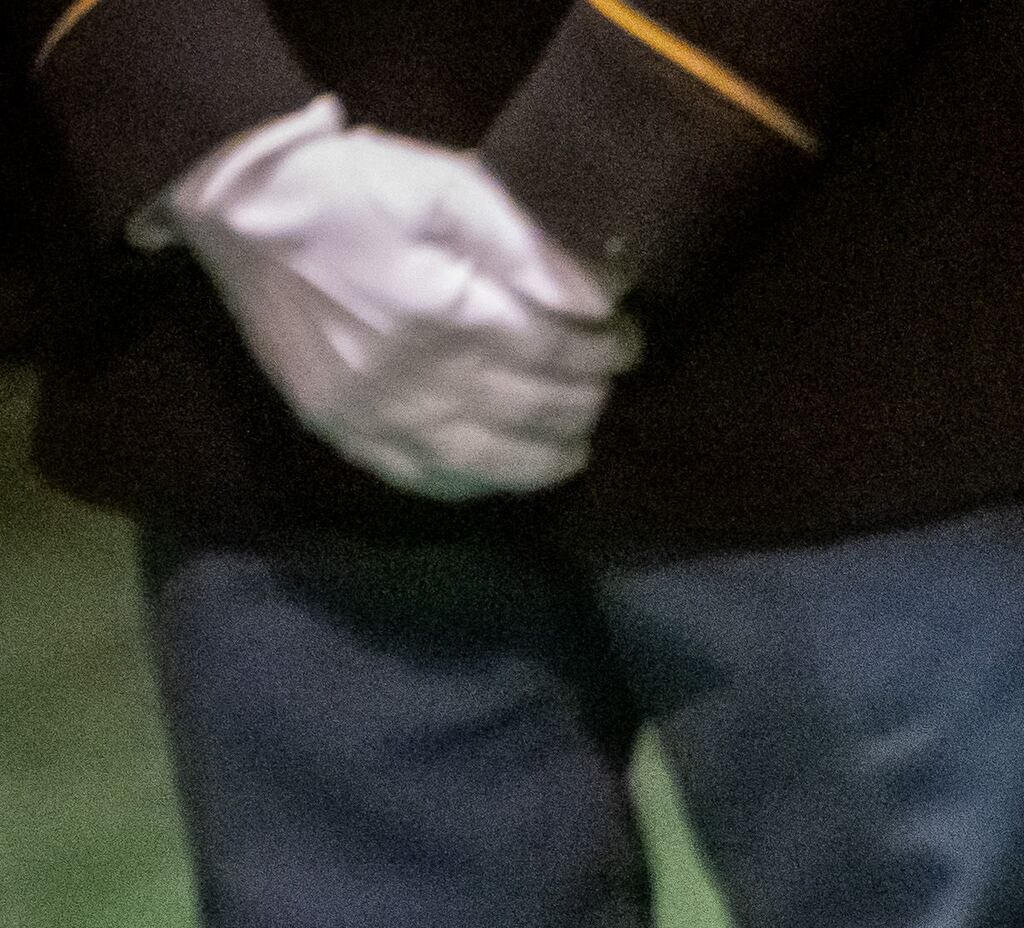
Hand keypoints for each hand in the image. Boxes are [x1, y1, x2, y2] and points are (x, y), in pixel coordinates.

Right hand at [151, 99, 639, 499]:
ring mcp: (377, 415)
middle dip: (588, 398)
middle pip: (539, 411)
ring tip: (576, 439)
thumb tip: (596, 302)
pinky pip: (429, 481)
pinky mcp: (342, 430)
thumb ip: (524, 244)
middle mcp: (419, 380)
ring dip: (551, 454)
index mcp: (450, 315)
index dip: (608, 350)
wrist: (235, 206)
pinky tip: (508, 469)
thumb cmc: (347, 185)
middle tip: (604, 382)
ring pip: (495, 462)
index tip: (625, 339)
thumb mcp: (443, 184)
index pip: (562, 354)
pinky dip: (482, 483)